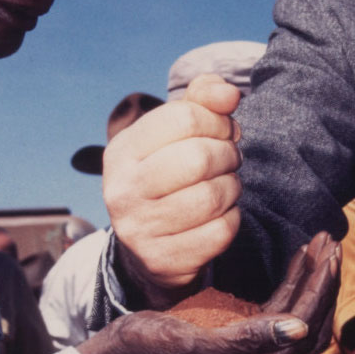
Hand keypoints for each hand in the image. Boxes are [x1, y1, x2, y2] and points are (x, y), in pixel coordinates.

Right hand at [78, 233, 338, 353]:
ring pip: (294, 317)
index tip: (328, 255)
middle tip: (331, 242)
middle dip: (321, 283)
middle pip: (306, 325)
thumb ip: (247, 337)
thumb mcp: (194, 342)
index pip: (301, 331)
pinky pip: (275, 313)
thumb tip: (297, 328)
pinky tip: (297, 262)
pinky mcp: (236, 340)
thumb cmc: (147, 349)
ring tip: (320, 244)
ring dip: (309, 281)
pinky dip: (289, 286)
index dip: (319, 292)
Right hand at [104, 72, 243, 292]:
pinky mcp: (163, 260)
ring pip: (213, 196)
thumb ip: (201, 102)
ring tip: (224, 187)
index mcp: (122, 151)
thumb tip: (228, 93)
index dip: (217, 121)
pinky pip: (220, 231)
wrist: (148, 248)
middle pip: (200, 157)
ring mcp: (139, 229)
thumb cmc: (169, 177)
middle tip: (228, 161)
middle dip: (228, 155)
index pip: (184, 117)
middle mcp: (122, 190)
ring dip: (232, 188)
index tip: (221, 132)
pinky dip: (231, 219)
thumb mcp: (173, 135)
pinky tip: (219, 215)